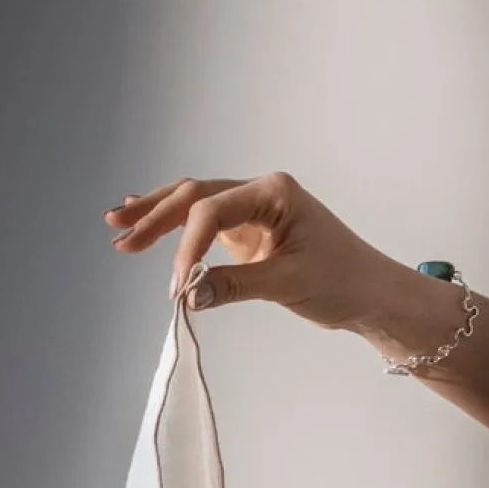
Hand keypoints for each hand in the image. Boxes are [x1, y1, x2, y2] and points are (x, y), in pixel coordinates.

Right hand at [103, 173, 407, 332]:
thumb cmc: (343, 281)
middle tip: (120, 237)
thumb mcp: (287, 283)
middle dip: (154, 216)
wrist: (370, 293)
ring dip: (156, 217)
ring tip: (118, 226)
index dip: (187, 247)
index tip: (175, 286)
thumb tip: (188, 294)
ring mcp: (252, 211)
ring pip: (193, 205)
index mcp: (274, 193)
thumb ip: (234, 285)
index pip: (211, 209)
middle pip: (194, 196)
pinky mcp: (247, 232)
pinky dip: (174, 228)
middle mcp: (260, 193)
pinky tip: (144, 223)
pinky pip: (203, 225)